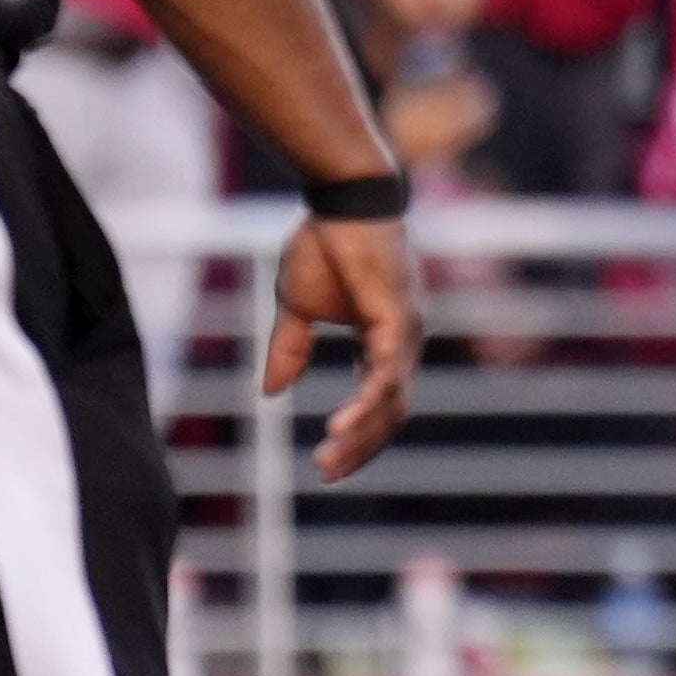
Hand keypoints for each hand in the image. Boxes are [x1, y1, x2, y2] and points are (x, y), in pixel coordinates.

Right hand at [269, 211, 423, 478]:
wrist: (338, 200)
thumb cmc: (323, 245)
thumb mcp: (296, 307)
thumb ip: (290, 350)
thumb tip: (270, 393)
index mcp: (384, 342)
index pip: (380, 403)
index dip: (357, 437)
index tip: (326, 466)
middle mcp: (403, 342)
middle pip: (392, 412)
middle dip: (360, 448)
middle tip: (326, 475)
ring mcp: (405, 331)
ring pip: (393, 400)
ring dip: (361, 435)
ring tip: (328, 460)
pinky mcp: (397, 317)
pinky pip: (387, 372)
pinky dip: (368, 403)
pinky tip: (341, 425)